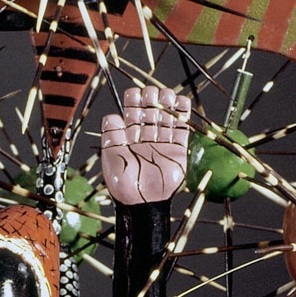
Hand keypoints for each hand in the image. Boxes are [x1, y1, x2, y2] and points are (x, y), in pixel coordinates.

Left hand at [100, 84, 190, 205]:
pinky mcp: (178, 149)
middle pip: (151, 109)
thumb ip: (111, 135)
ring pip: (167, 115)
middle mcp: (146, 137)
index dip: (134, 99)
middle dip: (152, 97)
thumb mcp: (112, 157)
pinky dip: (183, 114)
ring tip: (167, 94)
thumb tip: (112, 115)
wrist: (143, 203)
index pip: (133, 111)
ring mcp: (163, 142)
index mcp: (129, 136)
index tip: (135, 93)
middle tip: (153, 94)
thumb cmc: (124, 184)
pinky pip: (182, 129)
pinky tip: (181, 101)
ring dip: (168, 102)